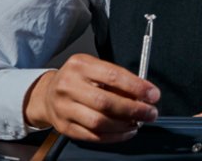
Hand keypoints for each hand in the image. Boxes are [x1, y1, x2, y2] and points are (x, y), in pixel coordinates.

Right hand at [24, 54, 159, 142]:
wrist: (47, 94)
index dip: (136, 87)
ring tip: (138, 122)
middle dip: (134, 109)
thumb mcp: (94, 69)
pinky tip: (125, 132)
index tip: (153, 94)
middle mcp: (69, 85)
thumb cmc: (78, 80)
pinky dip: (114, 137)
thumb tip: (143, 94)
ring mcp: (64, 108)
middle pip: (106, 102)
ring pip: (99, 122)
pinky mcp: (64, 127)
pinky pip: (93, 136)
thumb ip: (116, 80)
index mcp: (79, 65)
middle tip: (150, 113)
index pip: (112, 75)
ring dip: (124, 125)